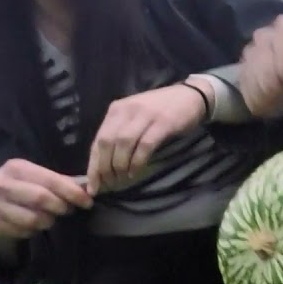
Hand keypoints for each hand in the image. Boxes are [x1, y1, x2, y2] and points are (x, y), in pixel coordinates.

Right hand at [0, 158, 92, 241]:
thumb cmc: (16, 188)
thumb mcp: (31, 178)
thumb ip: (56, 181)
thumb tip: (86, 188)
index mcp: (16, 167)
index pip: (50, 180)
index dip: (72, 192)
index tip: (88, 202)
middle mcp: (2, 183)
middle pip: (41, 198)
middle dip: (60, 207)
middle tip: (68, 211)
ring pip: (32, 218)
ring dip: (48, 221)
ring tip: (50, 219)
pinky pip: (22, 231)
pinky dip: (33, 231)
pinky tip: (33, 226)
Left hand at [86, 82, 211, 194]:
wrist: (190, 96)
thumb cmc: (160, 110)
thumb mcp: (134, 117)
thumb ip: (119, 134)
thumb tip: (104, 166)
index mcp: (116, 110)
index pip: (97, 140)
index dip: (93, 166)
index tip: (92, 187)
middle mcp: (127, 110)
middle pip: (107, 142)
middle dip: (105, 168)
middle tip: (110, 184)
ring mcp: (145, 115)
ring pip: (123, 143)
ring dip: (120, 166)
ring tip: (122, 180)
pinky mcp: (163, 122)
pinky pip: (144, 145)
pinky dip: (137, 161)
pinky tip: (135, 173)